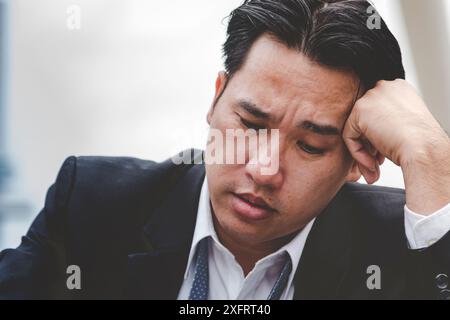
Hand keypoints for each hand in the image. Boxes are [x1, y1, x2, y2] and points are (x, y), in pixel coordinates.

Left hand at [343, 79, 449, 213]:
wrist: (424, 149)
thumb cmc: (421, 143)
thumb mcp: (403, 127)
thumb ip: (385, 125)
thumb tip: (371, 137)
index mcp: (397, 89)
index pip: (377, 113)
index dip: (379, 136)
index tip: (383, 153)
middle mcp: (384, 88)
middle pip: (365, 120)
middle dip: (370, 146)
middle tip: (376, 165)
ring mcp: (371, 97)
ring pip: (356, 129)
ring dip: (364, 152)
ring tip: (374, 169)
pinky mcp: (360, 110)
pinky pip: (349, 136)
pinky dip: (357, 153)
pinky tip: (371, 163)